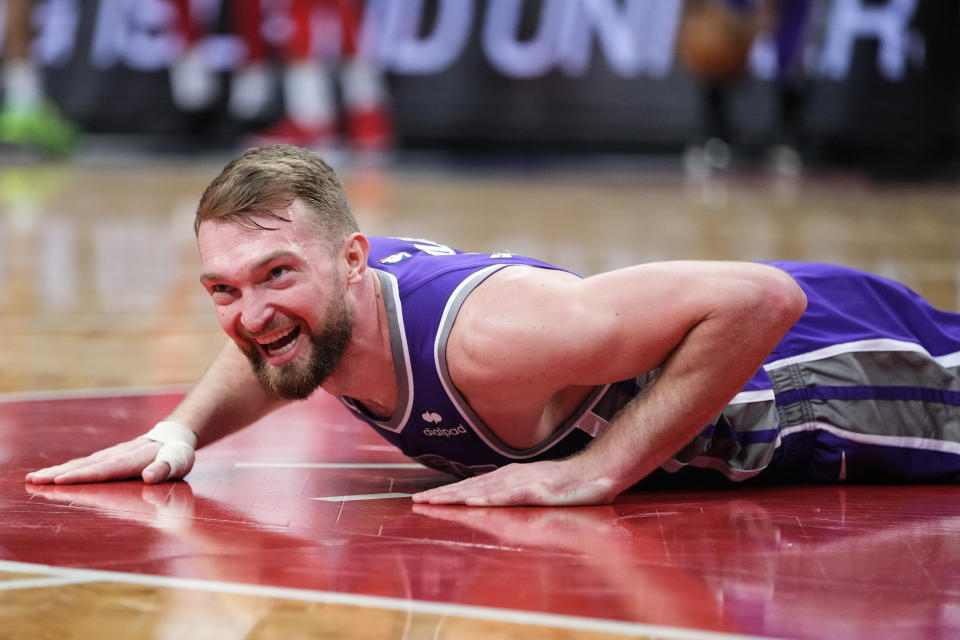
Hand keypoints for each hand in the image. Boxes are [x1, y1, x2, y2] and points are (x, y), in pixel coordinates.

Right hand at [24, 437, 180, 484]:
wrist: (174, 436)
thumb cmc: (176, 454)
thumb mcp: (177, 461)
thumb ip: (164, 469)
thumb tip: (150, 477)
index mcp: (132, 459)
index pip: (104, 469)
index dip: (82, 476)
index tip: (59, 481)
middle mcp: (116, 455)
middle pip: (85, 466)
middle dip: (59, 474)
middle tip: (34, 480)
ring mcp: (110, 455)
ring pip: (80, 463)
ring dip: (57, 471)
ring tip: (34, 478)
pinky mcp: (107, 457)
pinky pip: (84, 463)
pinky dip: (66, 469)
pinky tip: (52, 475)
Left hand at [411, 459, 619, 506]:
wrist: (598, 471)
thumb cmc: (568, 483)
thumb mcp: (535, 489)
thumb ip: (513, 494)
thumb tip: (492, 500)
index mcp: (509, 477)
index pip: (471, 485)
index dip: (446, 492)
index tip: (423, 499)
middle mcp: (511, 476)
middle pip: (470, 486)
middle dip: (442, 494)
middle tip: (416, 501)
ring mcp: (524, 482)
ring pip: (484, 490)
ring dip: (457, 496)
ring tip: (435, 502)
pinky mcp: (539, 490)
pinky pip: (510, 495)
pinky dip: (490, 498)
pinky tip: (474, 502)